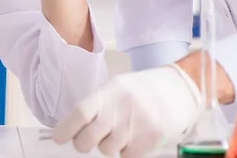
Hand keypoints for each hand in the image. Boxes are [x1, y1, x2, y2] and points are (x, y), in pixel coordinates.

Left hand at [53, 64, 201, 157]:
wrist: (179, 88)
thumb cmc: (142, 88)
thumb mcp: (117, 86)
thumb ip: (98, 104)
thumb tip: (73, 125)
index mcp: (109, 91)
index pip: (81, 112)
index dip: (66, 128)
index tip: (59, 137)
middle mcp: (121, 108)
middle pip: (89, 137)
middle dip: (82, 143)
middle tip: (85, 140)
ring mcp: (137, 125)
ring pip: (107, 149)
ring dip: (107, 146)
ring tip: (117, 133)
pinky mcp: (152, 139)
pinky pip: (127, 155)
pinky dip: (125, 151)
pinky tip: (132, 138)